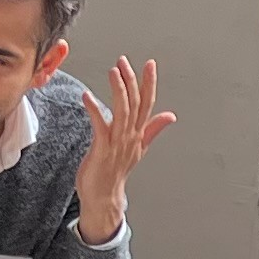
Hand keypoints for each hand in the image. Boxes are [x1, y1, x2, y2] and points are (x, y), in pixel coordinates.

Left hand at [71, 57, 171, 244]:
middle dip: (131, 80)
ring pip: (122, 111)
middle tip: (124, 62)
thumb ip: (153, 129)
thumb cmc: (115, 172)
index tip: (150, 64)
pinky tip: (87, 96)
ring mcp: (117, 143)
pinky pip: (100, 125)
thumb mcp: (139, 147)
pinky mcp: (102, 149)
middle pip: (135, 104)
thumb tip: (170, 116)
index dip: (149, 83)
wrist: (104, 196)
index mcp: (138, 134)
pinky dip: (94, 109)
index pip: (148, 103)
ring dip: (118, 90)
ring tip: (113, 72)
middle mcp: (130, 136)